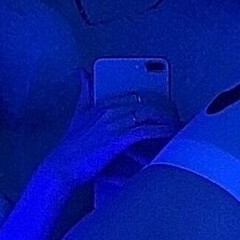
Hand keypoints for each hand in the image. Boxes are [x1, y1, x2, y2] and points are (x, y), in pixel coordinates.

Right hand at [38, 70, 179, 192]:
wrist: (61, 167)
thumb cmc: (70, 145)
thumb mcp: (78, 113)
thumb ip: (84, 92)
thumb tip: (83, 71)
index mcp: (103, 104)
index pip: (134, 95)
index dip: (152, 99)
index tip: (164, 103)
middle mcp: (111, 110)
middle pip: (145, 102)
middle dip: (164, 108)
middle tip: (176, 114)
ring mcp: (115, 124)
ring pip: (148, 114)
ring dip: (166, 118)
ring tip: (178, 123)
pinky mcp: (119, 139)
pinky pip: (146, 130)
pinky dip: (161, 130)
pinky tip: (171, 133)